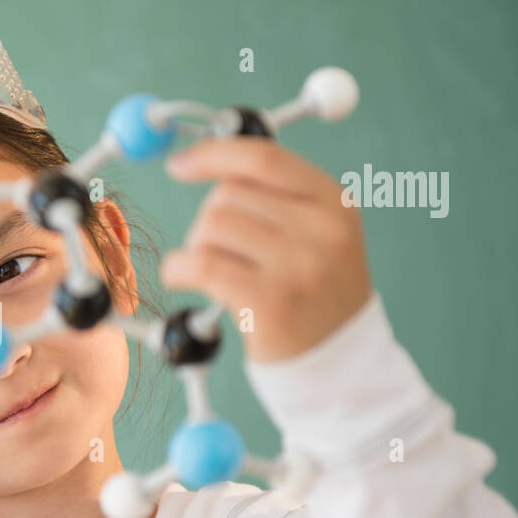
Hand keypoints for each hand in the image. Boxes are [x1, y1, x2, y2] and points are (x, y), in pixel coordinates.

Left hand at [160, 136, 372, 361]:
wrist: (339, 363)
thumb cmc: (312, 292)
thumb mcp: (315, 234)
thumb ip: (272, 195)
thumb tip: (205, 157)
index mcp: (334, 202)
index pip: (264, 159)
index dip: (214, 155)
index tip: (180, 164)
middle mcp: (322, 229)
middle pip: (227, 196)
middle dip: (208, 220)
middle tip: (221, 252)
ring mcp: (298, 266)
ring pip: (210, 228)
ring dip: (196, 249)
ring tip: (217, 274)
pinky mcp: (270, 302)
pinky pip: (200, 265)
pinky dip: (178, 270)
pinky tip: (183, 279)